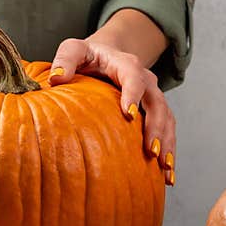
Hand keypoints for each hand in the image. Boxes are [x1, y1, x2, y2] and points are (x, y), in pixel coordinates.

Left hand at [49, 38, 175, 186]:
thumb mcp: (74, 50)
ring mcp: (152, 97)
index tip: (128, 115)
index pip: (133, 77)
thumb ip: (65, 59)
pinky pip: (166, 131)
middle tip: (151, 151)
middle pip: (157, 103)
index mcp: (126, 64)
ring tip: (164, 168)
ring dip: (167, 144)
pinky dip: (169, 151)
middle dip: (156, 128)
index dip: (133, 94)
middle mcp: (145, 80)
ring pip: (167, 120)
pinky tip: (166, 176)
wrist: (106, 55)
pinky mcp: (154, 113)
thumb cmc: (87, 56)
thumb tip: (56, 77)